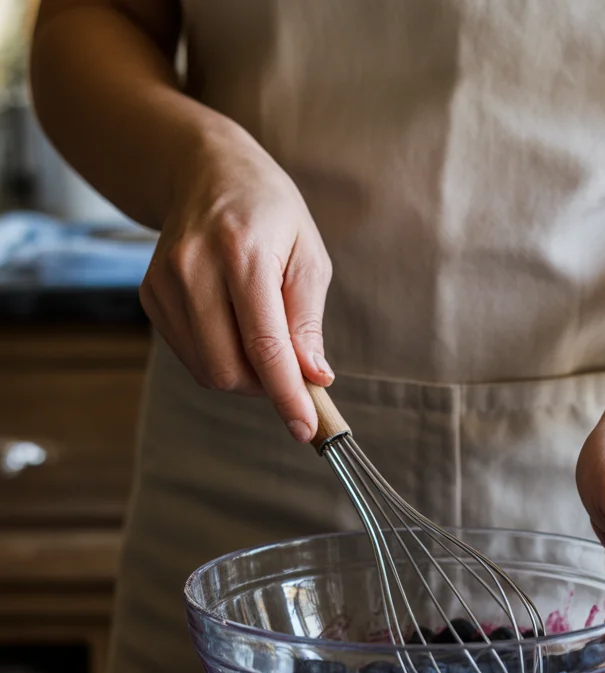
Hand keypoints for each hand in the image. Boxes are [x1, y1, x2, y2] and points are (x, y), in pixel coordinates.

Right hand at [139, 123, 332, 440]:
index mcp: (241, 254)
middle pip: (228, 369)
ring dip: (244, 376)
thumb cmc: (270, 214)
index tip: (306, 429)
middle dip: (266, 386)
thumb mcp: (307, 255)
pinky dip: (220, 358)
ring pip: (207, 370)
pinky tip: (233, 328)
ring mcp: (164, 283)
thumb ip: (308, 320)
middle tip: (291, 370)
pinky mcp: (150, 296)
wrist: (206, 172)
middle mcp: (194, 269)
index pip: (264, 346)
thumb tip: (314, 377)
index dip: (287, 395)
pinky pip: (190, 356)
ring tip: (263, 343)